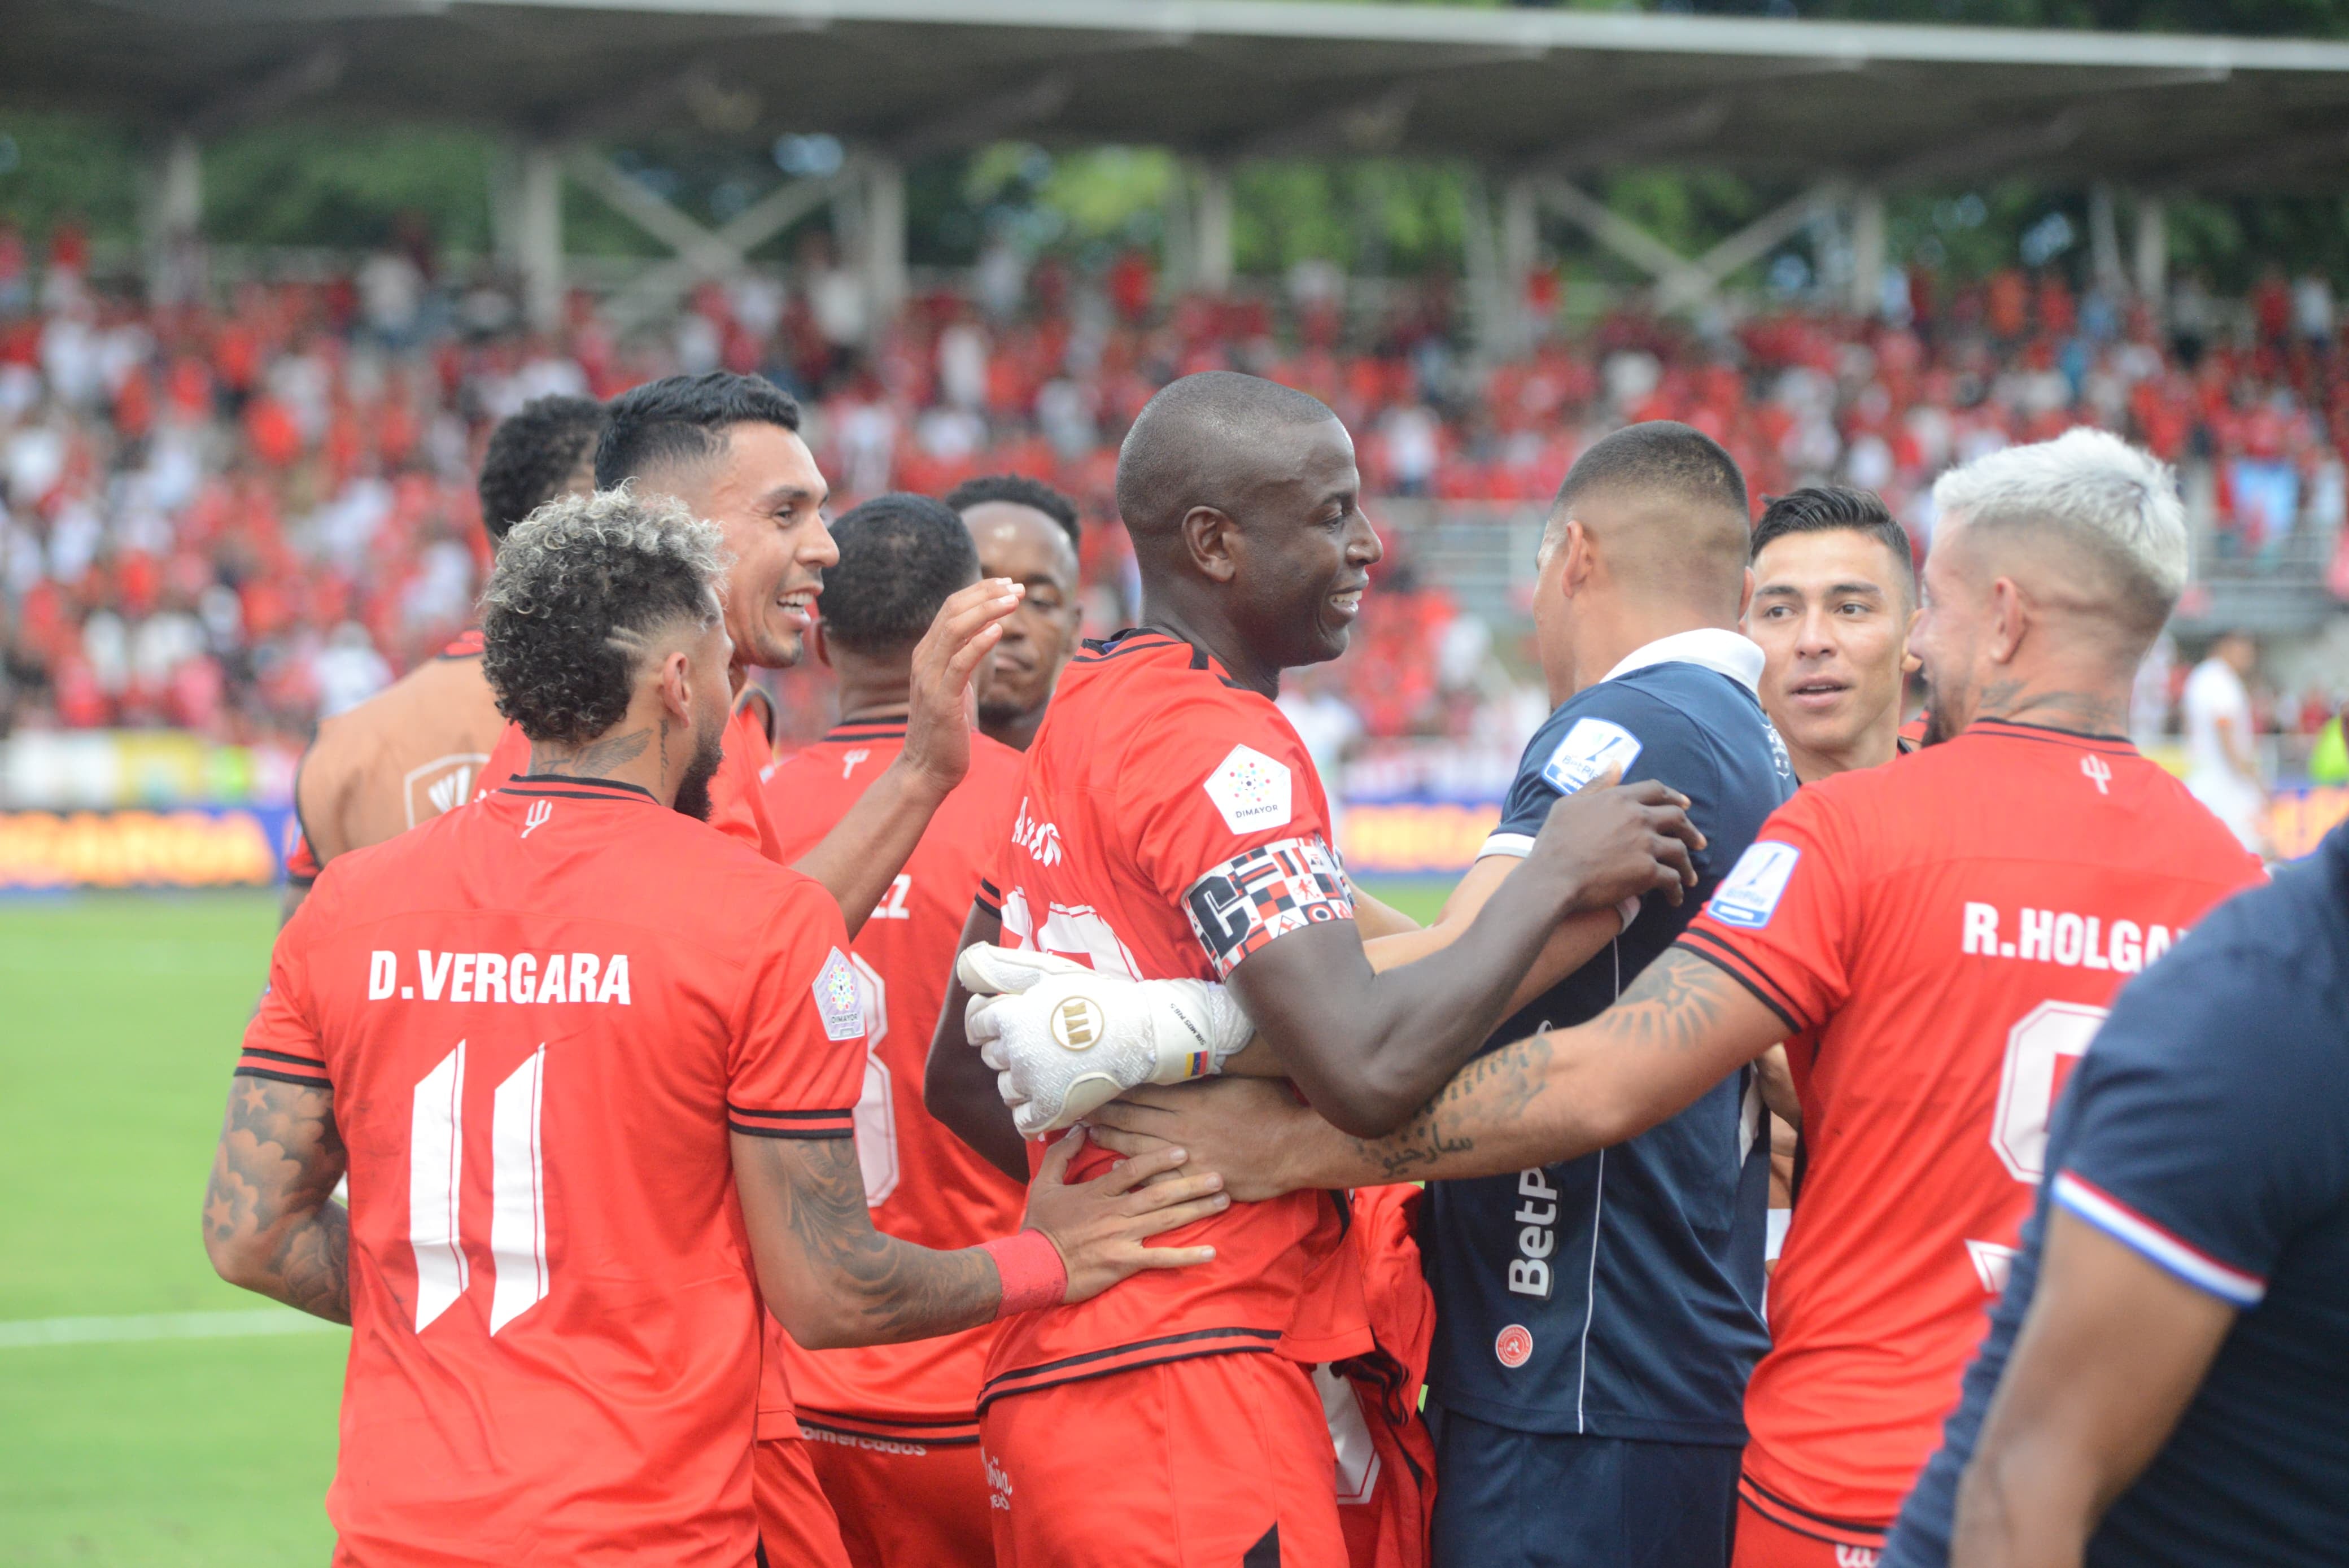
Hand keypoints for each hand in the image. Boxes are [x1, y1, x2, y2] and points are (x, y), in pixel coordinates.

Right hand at [901, 579, 1023, 796]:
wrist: (926, 769)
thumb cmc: (946, 728)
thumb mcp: (956, 684)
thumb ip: (964, 657)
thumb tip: (986, 632)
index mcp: (927, 653)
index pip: (951, 607)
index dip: (980, 591)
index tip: (1008, 584)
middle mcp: (924, 659)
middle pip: (953, 611)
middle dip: (987, 594)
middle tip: (1018, 587)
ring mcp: (930, 678)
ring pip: (955, 630)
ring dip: (987, 611)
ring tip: (1014, 601)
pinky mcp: (941, 700)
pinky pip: (959, 664)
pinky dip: (979, 643)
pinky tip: (998, 631)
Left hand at [960, 945, 1253, 1135]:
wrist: (1147, 1031)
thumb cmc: (1102, 998)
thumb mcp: (1052, 971)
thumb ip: (1007, 967)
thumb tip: (967, 965)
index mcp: (1010, 1014)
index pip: (977, 1024)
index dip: (997, 1022)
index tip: (1022, 1021)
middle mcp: (1014, 1050)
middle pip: (993, 1057)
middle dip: (1013, 1050)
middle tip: (1047, 1043)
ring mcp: (1032, 1084)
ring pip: (1007, 1090)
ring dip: (1024, 1082)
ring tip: (1054, 1069)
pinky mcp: (1051, 1111)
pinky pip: (1024, 1122)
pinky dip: (1035, 1114)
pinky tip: (1054, 1099)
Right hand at [1021, 1128, 1226, 1303]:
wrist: (1033, 1266)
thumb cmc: (1041, 1226)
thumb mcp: (1045, 1183)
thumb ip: (1061, 1155)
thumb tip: (1079, 1129)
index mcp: (1099, 1191)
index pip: (1134, 1169)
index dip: (1159, 1158)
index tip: (1183, 1150)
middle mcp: (1115, 1211)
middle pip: (1159, 1193)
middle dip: (1191, 1183)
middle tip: (1219, 1175)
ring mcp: (1121, 1237)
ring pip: (1166, 1221)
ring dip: (1196, 1211)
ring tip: (1223, 1202)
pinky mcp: (1124, 1262)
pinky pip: (1160, 1259)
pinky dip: (1186, 1257)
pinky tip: (1210, 1253)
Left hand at [1084, 1079, 1314, 1203]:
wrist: (1293, 1148)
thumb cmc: (1273, 1108)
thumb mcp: (1242, 1079)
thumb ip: (1213, 1073)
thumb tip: (1194, 1056)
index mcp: (1192, 1098)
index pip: (1145, 1091)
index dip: (1119, 1088)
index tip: (1097, 1082)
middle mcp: (1183, 1125)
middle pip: (1133, 1116)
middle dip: (1105, 1111)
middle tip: (1079, 1106)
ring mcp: (1187, 1154)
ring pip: (1137, 1145)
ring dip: (1111, 1137)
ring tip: (1090, 1131)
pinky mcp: (1195, 1178)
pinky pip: (1156, 1177)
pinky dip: (1133, 1173)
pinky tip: (1114, 1171)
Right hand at [1527, 765, 1703, 910]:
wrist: (1553, 877)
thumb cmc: (1555, 842)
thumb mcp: (1569, 803)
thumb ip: (1596, 784)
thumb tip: (1616, 764)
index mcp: (1620, 798)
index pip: (1657, 790)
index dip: (1674, 796)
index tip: (1685, 805)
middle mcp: (1638, 817)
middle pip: (1676, 817)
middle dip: (1690, 830)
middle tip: (1698, 842)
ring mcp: (1645, 844)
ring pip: (1679, 850)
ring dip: (1687, 865)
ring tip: (1689, 877)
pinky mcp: (1647, 872)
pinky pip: (1672, 879)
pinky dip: (1677, 890)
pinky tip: (1675, 897)